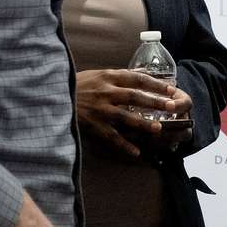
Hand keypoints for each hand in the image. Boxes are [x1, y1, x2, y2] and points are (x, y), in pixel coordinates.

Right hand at [75, 69, 189, 158]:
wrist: (53, 95)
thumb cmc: (77, 84)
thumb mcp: (98, 74)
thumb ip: (119, 76)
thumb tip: (141, 73)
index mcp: (109, 77)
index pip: (137, 78)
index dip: (155, 83)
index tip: (171, 89)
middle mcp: (106, 92)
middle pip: (135, 96)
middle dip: (155, 101)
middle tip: (172, 106)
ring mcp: (99, 109)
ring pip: (125, 116)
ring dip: (142, 123)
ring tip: (158, 129)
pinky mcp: (92, 124)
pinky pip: (111, 136)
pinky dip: (124, 145)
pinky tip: (136, 152)